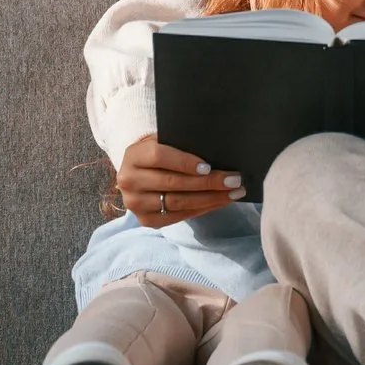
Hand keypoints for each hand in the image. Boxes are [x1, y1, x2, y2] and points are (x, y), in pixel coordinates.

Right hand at [117, 135, 243, 226]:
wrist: (137, 176)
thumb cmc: (157, 155)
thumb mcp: (161, 143)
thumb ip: (179, 144)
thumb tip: (215, 151)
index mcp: (133, 156)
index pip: (159, 156)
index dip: (185, 162)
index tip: (208, 167)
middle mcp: (129, 181)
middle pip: (173, 182)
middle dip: (208, 182)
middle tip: (234, 180)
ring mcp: (136, 204)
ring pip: (178, 202)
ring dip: (210, 198)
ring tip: (234, 193)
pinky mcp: (146, 220)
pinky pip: (179, 216)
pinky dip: (202, 209)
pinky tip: (219, 202)